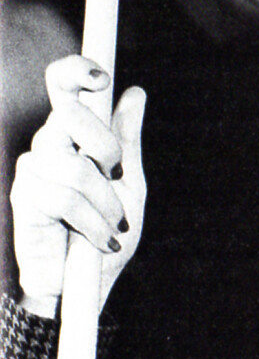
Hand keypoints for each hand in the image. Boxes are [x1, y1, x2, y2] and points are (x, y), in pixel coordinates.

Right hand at [10, 57, 145, 315]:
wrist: (86, 287)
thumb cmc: (106, 237)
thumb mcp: (129, 189)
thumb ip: (127, 143)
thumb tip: (134, 94)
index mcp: (73, 137)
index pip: (63, 86)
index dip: (76, 71)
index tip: (100, 75)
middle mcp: (47, 145)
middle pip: (71, 113)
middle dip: (106, 149)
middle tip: (116, 183)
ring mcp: (32, 170)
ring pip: (76, 166)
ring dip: (106, 203)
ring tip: (111, 227)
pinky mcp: (24, 198)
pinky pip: (66, 199)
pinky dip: (93, 223)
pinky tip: (99, 240)